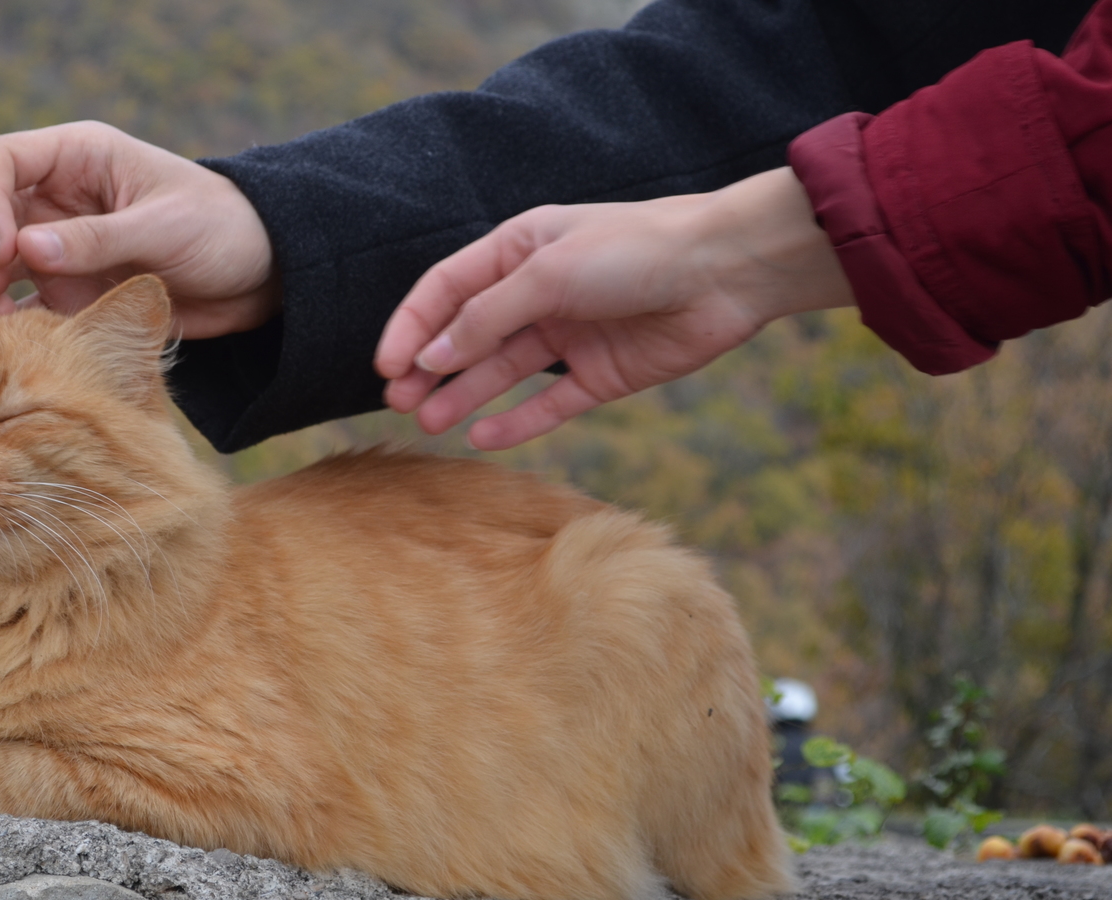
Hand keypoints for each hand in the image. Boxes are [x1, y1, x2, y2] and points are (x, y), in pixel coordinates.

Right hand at [0, 121, 280, 336]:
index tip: (3, 249)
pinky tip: (11, 335)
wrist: (258, 279)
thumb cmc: (221, 230)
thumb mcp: (164, 228)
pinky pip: (6, 299)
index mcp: (75, 158)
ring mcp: (51, 244)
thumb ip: (97, 240)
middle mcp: (51, 197)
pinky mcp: (61, 289)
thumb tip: (25, 249)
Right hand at [374, 167, 854, 449]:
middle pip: (468, 336)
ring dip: (463, 397)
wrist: (726, 270)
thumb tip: (433, 356)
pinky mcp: (601, 375)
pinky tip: (481, 438)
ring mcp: (569, 336)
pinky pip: (547, 405)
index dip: (412, 326)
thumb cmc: (636, 250)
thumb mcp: (549, 273)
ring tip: (428, 423)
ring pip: (502, 373)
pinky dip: (515, 423)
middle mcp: (539, 292)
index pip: (446, 290)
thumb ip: (488, 317)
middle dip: (430, 368)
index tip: (385, 365)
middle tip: (398, 404)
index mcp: (519, 250)